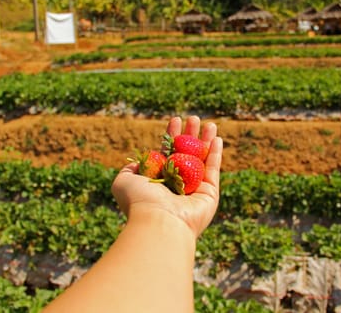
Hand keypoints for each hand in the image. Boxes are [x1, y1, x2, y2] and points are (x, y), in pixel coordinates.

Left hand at [111, 115, 222, 237]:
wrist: (159, 221)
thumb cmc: (140, 200)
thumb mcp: (124, 180)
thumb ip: (129, 169)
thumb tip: (137, 163)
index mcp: (159, 179)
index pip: (168, 152)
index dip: (172, 135)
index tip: (176, 119)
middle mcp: (177, 183)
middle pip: (187, 153)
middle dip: (191, 135)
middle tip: (194, 119)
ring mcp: (194, 189)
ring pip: (202, 159)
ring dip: (205, 141)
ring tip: (210, 123)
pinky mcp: (210, 194)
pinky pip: (213, 169)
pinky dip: (215, 154)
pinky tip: (216, 138)